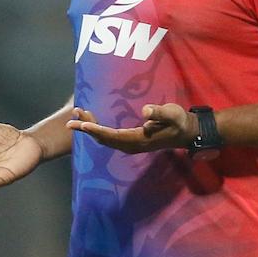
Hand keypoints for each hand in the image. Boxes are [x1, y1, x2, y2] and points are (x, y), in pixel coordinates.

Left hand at [66, 104, 197, 153]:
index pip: (114, 136)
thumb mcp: (173, 114)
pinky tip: (91, 122)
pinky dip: (98, 130)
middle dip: (87, 130)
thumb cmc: (180, 121)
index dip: (98, 131)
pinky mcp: (130, 141)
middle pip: (105, 139)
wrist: (186, 132)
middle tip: (70, 121)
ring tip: (76, 117)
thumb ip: (160, 113)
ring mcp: (130, 145)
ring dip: (90, 130)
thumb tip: (145, 111)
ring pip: (105, 139)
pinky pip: (109, 138)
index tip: (83, 125)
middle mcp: (132, 145)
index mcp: (139, 139)